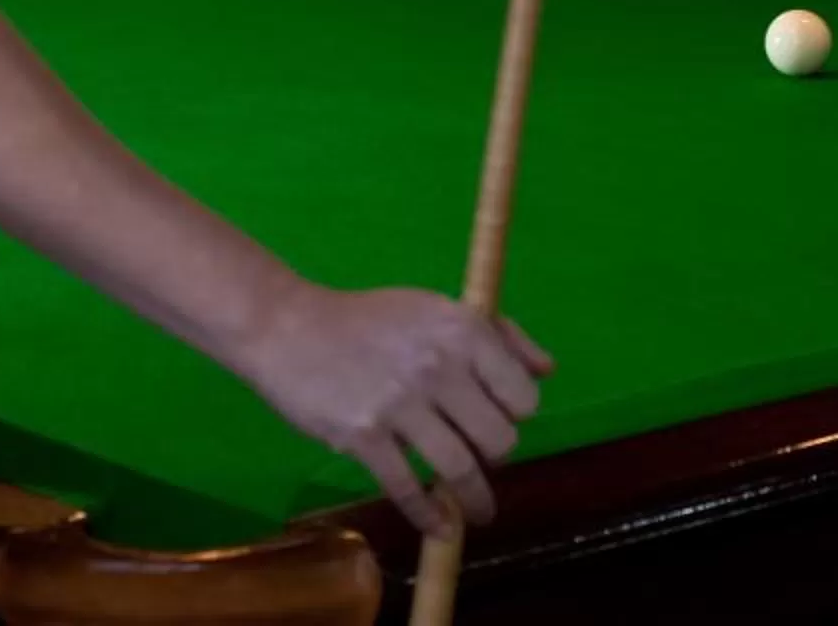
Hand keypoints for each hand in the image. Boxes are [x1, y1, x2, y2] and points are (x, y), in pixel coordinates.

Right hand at [231, 284, 554, 538]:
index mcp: (462, 330)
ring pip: (460, 469)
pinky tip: (439, 527)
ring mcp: (400, 403)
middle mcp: (438, 365)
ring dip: (475, 500)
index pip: (522, 395)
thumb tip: (547, 370)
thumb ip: (500, 336)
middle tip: (479, 457)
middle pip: (498, 438)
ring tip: (479, 513)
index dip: (515, 414)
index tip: (497, 419)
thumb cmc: (369, 320)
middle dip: (495, 456)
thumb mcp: (438, 309)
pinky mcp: (364, 435)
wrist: (290, 327)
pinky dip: (429, 516)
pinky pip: (408, 488)